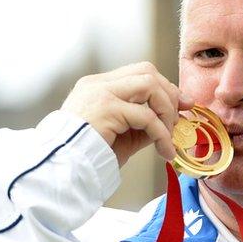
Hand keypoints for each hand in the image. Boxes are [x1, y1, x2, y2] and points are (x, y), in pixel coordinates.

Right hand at [61, 62, 194, 166]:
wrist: (61, 170)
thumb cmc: (88, 157)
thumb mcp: (122, 135)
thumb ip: (142, 123)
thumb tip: (172, 120)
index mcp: (97, 86)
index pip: (139, 72)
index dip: (165, 87)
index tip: (181, 105)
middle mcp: (98, 84)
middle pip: (147, 71)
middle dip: (170, 95)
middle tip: (178, 121)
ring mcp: (101, 93)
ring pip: (150, 85)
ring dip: (166, 111)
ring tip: (168, 136)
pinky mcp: (107, 109)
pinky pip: (147, 116)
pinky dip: (162, 134)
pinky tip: (164, 150)